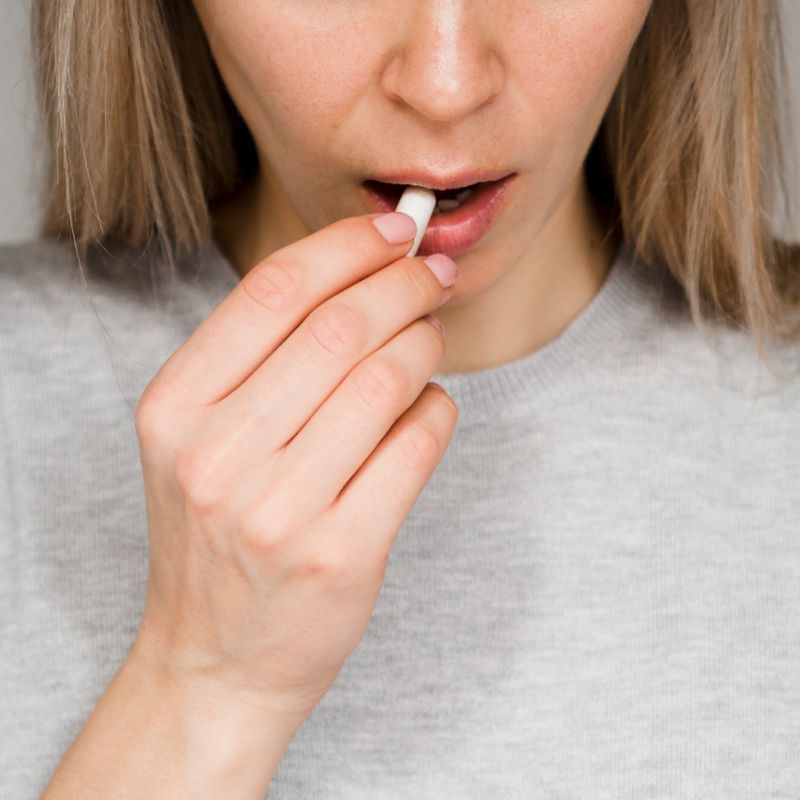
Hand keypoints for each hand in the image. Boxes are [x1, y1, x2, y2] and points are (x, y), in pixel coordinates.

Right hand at [131, 211, 457, 722]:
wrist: (216, 660)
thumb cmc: (217, 539)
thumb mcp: (199, 441)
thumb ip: (261, 360)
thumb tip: (358, 273)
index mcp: (175, 410)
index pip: (272, 291)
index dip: (345, 246)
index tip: (391, 230)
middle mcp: (219, 455)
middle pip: (340, 327)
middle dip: (404, 284)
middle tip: (431, 276)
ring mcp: (280, 510)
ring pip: (387, 379)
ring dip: (426, 343)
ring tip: (429, 341)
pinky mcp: (343, 553)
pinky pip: (418, 443)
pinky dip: (438, 409)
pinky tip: (428, 409)